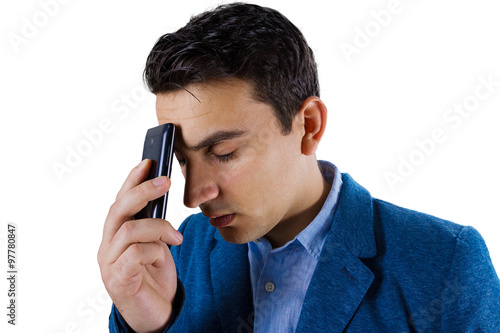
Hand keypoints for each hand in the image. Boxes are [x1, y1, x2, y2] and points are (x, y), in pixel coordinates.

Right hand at [97, 159, 182, 331]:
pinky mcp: (117, 279)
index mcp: (116, 234)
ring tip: (176, 238)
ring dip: (158, 228)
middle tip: (166, 181)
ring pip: (129, 229)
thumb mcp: (158, 243)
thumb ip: (154, 223)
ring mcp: (109, 262)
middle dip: (143, 190)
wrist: (156, 314)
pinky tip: (165, 256)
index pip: (120, 200)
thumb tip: (162, 193)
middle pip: (118, 209)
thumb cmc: (155, 276)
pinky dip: (155, 250)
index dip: (132, 179)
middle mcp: (107, 245)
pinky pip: (135, 253)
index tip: (149, 161)